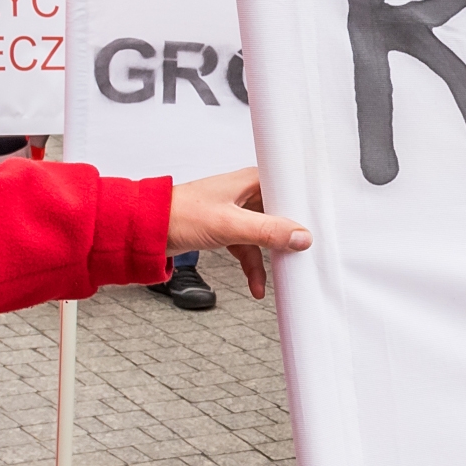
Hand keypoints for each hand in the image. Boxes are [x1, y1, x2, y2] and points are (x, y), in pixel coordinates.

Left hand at [167, 167, 310, 299]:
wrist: (146, 230)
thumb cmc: (180, 214)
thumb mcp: (229, 225)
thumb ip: (267, 232)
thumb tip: (301, 237)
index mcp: (251, 180)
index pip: (289, 189)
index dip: (305, 206)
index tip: (320, 225)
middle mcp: (246, 193)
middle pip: (282, 214)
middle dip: (292, 236)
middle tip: (306, 254)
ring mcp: (237, 212)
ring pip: (266, 235)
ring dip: (271, 258)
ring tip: (281, 277)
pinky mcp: (227, 229)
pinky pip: (249, 248)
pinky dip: (253, 266)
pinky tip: (256, 285)